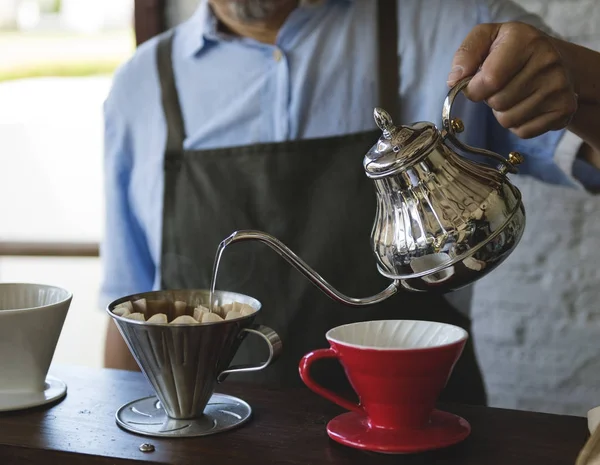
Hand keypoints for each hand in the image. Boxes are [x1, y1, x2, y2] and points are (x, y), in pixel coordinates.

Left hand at [447, 22, 578, 139]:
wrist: (553, 58)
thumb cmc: (510, 50)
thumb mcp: (486, 38)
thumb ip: (466, 54)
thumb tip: (454, 81)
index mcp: (525, 41)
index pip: (489, 80)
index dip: (474, 89)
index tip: (475, 85)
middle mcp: (547, 62)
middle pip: (497, 102)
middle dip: (490, 99)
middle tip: (502, 86)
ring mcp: (559, 87)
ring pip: (508, 120)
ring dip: (502, 112)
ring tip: (514, 94)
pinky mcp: (564, 109)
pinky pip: (523, 131)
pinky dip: (518, 124)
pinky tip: (526, 105)